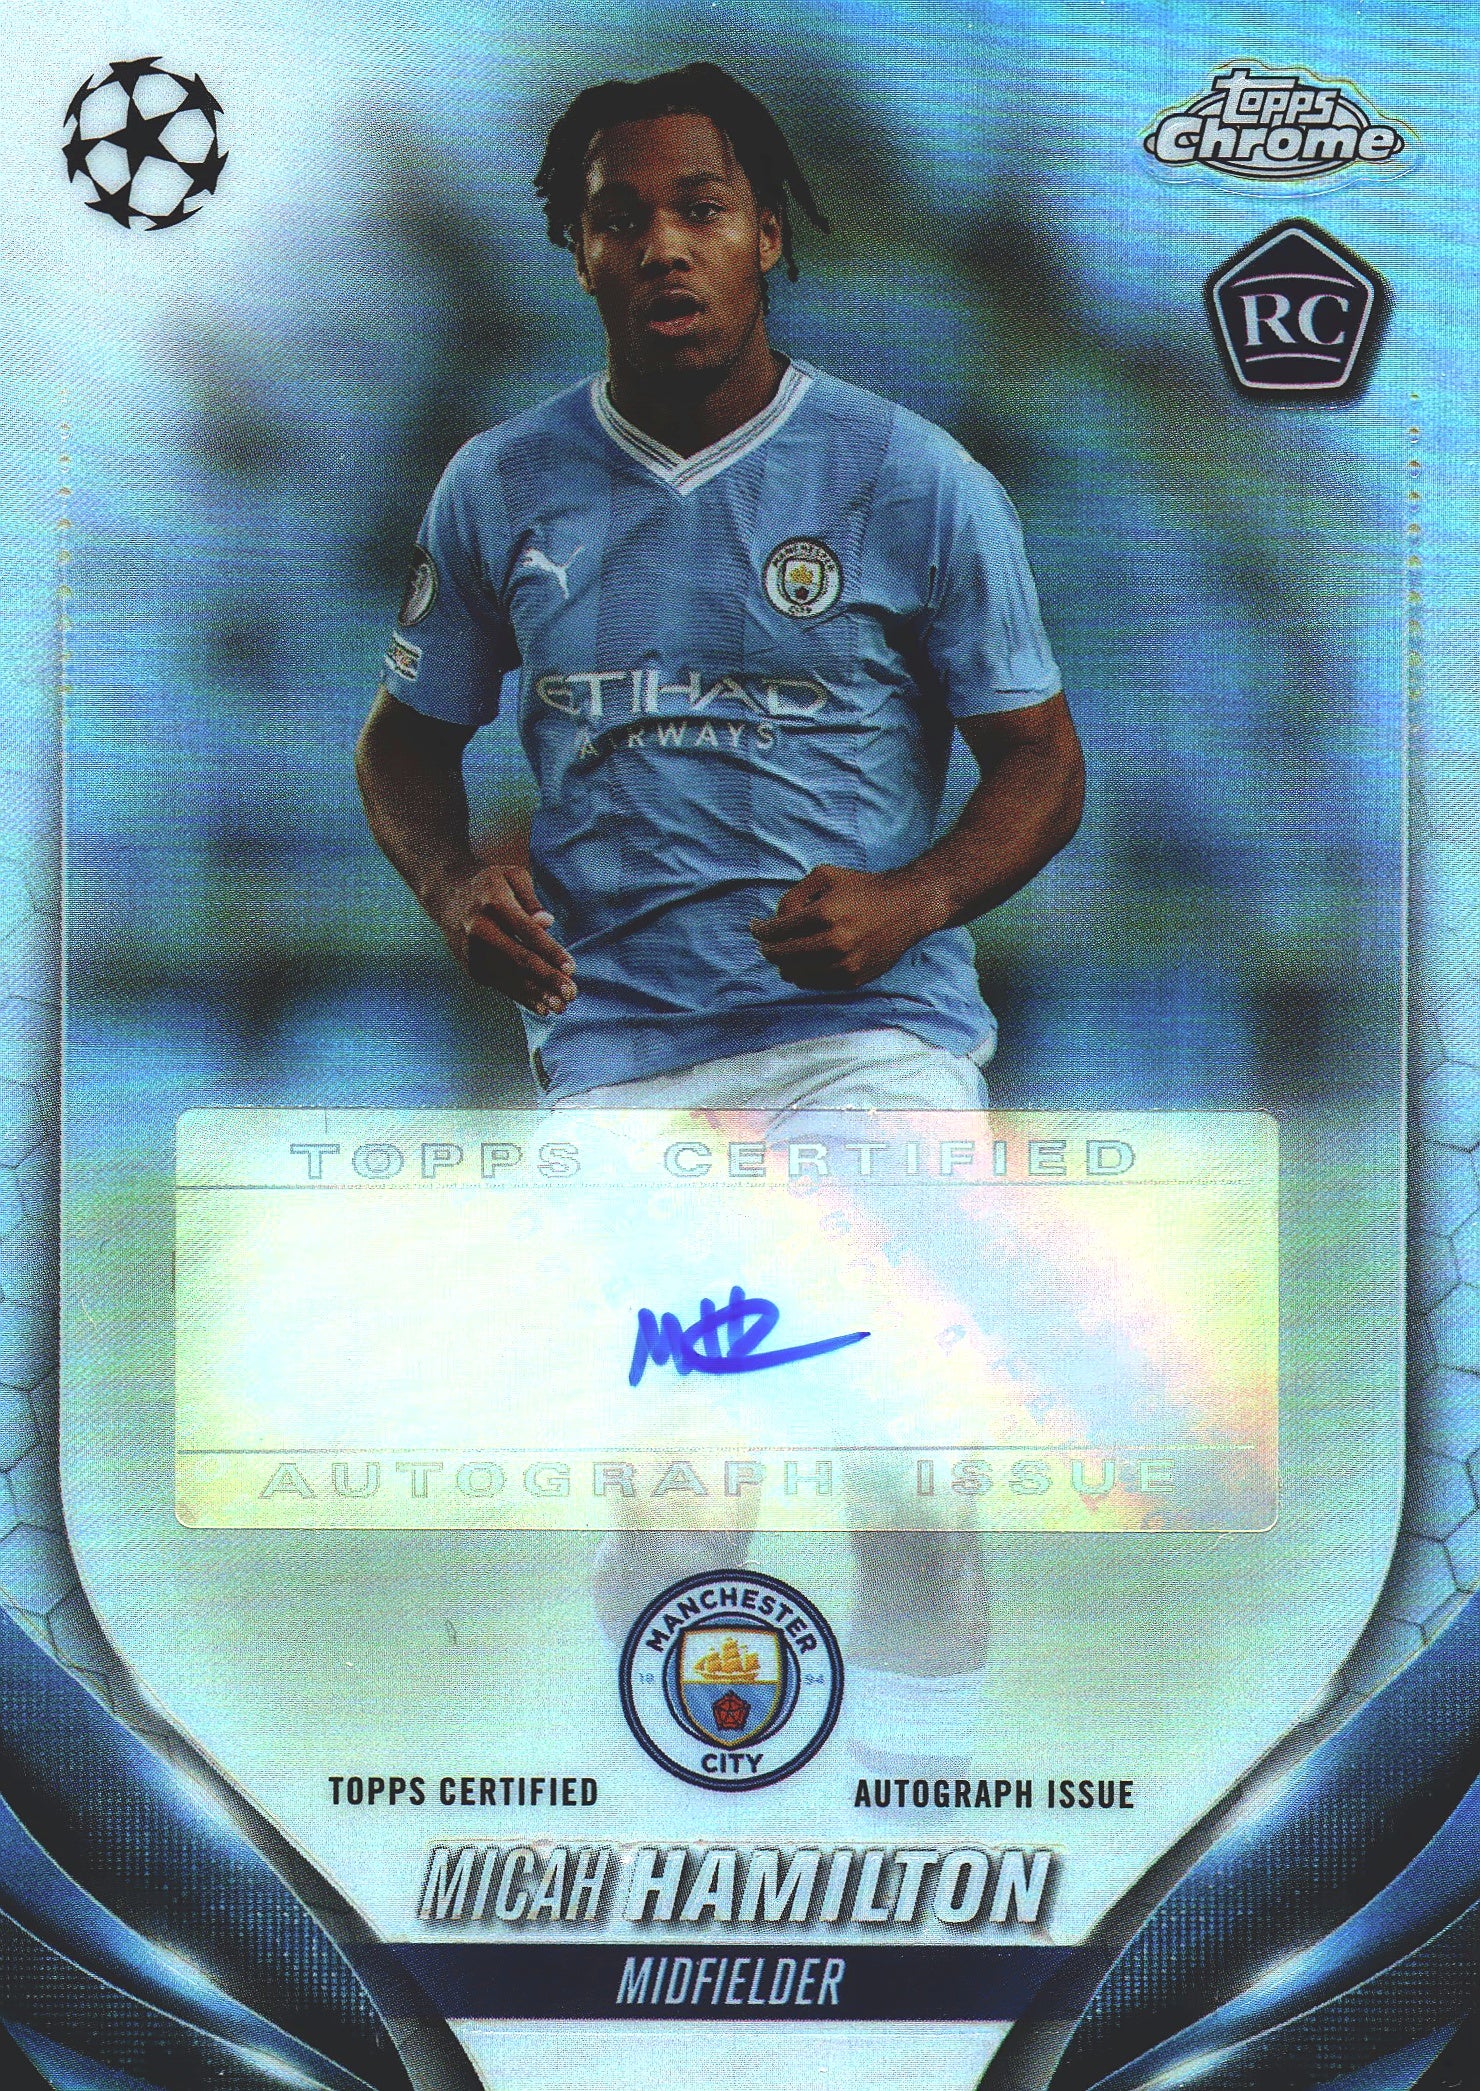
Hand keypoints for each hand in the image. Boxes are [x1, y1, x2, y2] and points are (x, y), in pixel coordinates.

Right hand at [435, 864, 575, 1016]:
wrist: (449, 898)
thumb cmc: (491, 886)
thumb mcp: (512, 877)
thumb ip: (530, 898)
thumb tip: (547, 922)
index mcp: (494, 903)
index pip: (527, 930)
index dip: (550, 951)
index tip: (571, 968)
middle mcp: (480, 930)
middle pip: (519, 958)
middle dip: (547, 978)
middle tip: (570, 993)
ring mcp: (473, 952)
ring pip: (510, 977)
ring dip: (537, 994)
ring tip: (561, 1007)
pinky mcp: (472, 968)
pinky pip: (501, 985)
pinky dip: (522, 997)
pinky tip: (542, 1007)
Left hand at [750, 863, 941, 989]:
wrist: (909, 907)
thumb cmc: (865, 888)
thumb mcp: (826, 875)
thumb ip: (794, 894)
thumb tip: (775, 920)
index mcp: (825, 915)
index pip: (778, 931)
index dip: (761, 931)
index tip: (756, 928)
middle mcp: (835, 943)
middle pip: (782, 956)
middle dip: (768, 949)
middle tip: (765, 943)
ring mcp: (846, 965)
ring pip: (795, 974)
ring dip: (784, 964)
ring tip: (784, 952)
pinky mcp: (855, 979)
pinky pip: (815, 984)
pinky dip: (803, 974)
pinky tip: (804, 961)